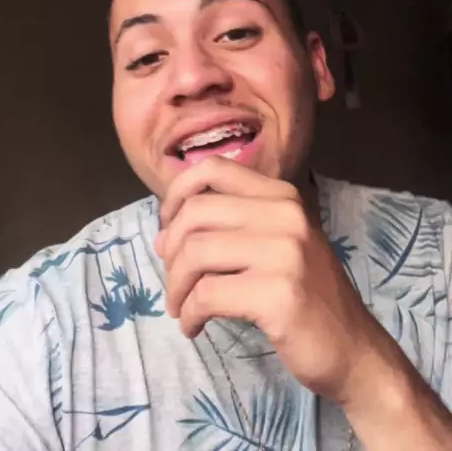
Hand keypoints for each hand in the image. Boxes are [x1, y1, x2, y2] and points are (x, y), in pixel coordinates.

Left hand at [155, 156, 392, 403]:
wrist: (353, 348)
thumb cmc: (305, 296)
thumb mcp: (276, 245)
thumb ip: (227, 229)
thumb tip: (164, 234)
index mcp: (282, 196)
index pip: (213, 169)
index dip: (177, 194)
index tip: (169, 228)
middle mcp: (285, 214)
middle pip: (195, 213)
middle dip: (171, 252)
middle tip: (174, 282)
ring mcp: (285, 253)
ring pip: (195, 253)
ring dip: (175, 286)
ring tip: (181, 308)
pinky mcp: (278, 294)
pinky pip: (207, 295)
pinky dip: (189, 313)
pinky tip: (194, 326)